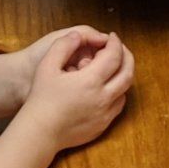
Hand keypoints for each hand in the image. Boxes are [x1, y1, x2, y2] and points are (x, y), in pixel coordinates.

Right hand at [19, 28, 134, 150]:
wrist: (40, 131)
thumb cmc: (41, 98)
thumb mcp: (47, 66)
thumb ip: (63, 46)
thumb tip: (77, 36)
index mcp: (90, 80)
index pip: (114, 56)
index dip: (116, 43)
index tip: (113, 37)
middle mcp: (103, 97)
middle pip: (127, 72)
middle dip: (127, 56)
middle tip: (120, 48)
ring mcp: (105, 113)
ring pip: (125, 90)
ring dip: (124, 75)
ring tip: (114, 67)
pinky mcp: (103, 125)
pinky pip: (118, 106)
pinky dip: (118, 92)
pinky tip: (107, 88)